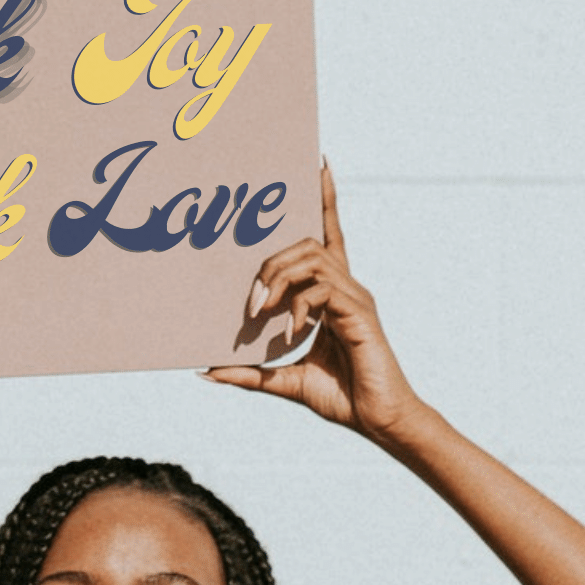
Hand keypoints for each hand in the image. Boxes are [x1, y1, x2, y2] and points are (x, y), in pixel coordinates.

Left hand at [205, 160, 426, 443]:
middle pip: (307, 243)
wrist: (378, 421)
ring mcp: (355, 298)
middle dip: (271, 262)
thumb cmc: (341, 397)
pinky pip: (324, 290)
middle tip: (250, 303)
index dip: (324, 199)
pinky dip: (300, 307)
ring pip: (312, 258)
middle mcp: (346, 287)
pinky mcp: (360, 314)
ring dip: (279, 278)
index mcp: (332, 295)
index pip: (327, 234)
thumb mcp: (283, 381)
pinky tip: (290, 332)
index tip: (317, 163)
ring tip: (262, 311)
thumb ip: (248, 373)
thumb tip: (206, 370)